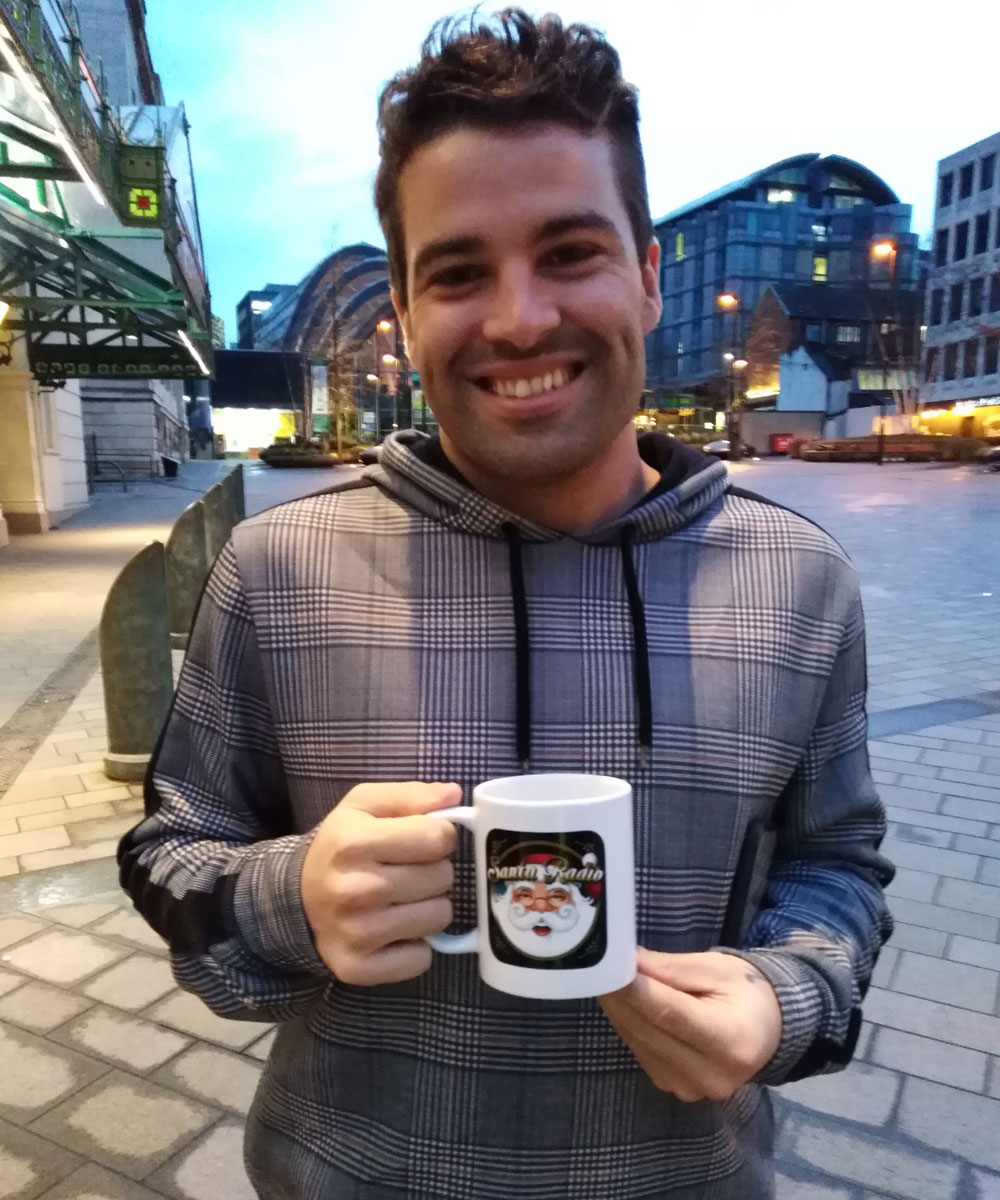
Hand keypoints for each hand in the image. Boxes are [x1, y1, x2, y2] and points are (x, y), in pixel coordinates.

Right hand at [301, 781, 459, 985]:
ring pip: (439, 917)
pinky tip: (394, 929)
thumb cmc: (340, 846)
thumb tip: (453, 794)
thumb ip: (411, 795)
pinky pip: (421, 959)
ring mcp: (357, 934)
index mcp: (354, 842)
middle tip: (408, 870)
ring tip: (402, 898)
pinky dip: (415, 945)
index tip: (422, 840)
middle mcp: (355, 889)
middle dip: (434, 870)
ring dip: (429, 906)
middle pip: (443, 877)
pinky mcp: (359, 968)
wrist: (296, 898)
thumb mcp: (364, 805)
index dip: (439, 835)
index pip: (438, 837)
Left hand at [599, 948, 781, 1101]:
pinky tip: (625, 1004)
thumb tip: (628, 961)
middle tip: (597, 965)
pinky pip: (642, 1053)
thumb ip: (670, 968)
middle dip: (619, 997)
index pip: (669, 1013)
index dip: (634, 991)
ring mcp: (692, 1089)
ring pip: (640, 1043)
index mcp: (730, 1040)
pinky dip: (630, 1027)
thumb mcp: (715, 968)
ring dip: (619, 1011)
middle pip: (650, 1030)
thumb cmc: (745, 991)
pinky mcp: (676, 1089)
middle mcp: (711, 1074)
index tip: (607, 967)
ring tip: (608, 979)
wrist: (768, 1029)